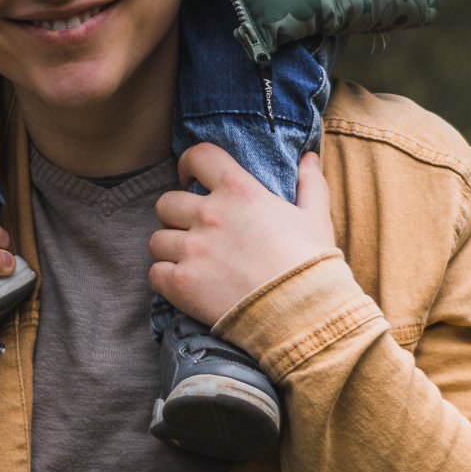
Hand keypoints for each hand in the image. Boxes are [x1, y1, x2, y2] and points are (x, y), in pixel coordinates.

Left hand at [148, 147, 336, 326]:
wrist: (304, 314)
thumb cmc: (311, 265)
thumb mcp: (316, 217)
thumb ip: (310, 183)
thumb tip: (309, 157)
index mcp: (239, 190)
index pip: (199, 156)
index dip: (188, 164)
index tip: (189, 177)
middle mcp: (210, 215)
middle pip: (166, 203)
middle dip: (175, 215)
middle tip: (191, 231)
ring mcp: (193, 249)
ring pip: (157, 240)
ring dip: (169, 249)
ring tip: (188, 261)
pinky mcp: (182, 283)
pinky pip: (154, 274)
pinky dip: (165, 279)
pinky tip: (183, 285)